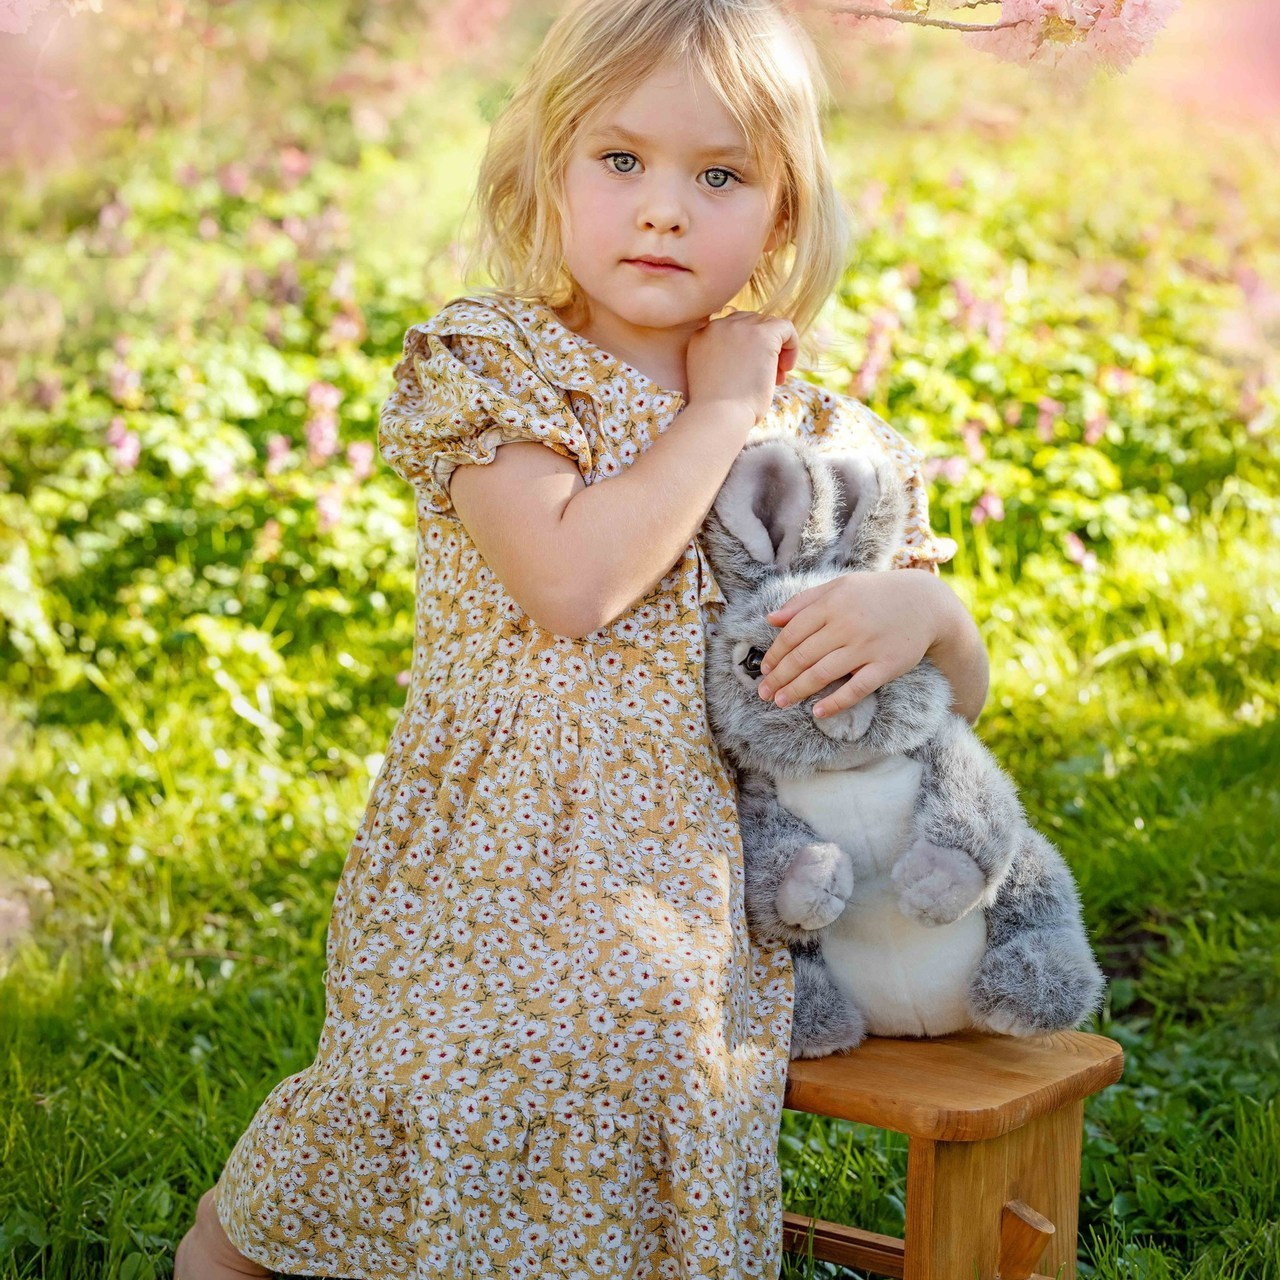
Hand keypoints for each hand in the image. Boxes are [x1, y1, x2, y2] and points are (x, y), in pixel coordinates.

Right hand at [685, 308, 798, 426]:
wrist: (718, 416)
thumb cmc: (717, 410)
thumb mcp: (714, 377)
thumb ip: (725, 359)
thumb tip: (754, 354)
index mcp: (701, 336)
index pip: (731, 330)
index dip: (747, 350)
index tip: (750, 375)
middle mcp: (717, 325)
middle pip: (750, 323)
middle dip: (762, 348)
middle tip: (767, 377)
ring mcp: (739, 327)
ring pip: (768, 324)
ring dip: (777, 349)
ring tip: (776, 377)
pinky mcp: (762, 334)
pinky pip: (786, 327)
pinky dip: (792, 345)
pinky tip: (786, 369)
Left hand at [755, 569, 952, 716]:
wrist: (925, 603)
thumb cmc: (874, 595)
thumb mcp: (839, 587)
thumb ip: (803, 602)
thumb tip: (771, 620)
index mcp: (832, 604)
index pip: (793, 633)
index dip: (776, 655)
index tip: (765, 670)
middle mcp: (847, 625)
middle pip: (803, 657)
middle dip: (780, 677)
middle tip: (765, 693)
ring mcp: (867, 647)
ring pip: (823, 674)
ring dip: (798, 691)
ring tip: (781, 702)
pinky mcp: (886, 666)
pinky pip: (856, 689)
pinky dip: (835, 702)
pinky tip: (818, 711)